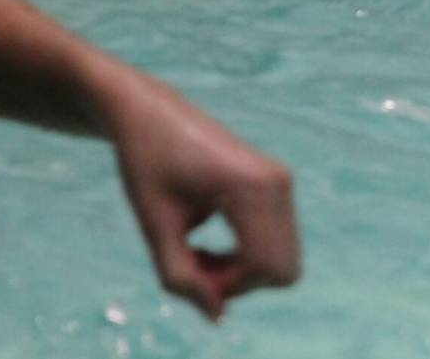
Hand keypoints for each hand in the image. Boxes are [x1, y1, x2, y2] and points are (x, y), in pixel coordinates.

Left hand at [94, 63, 300, 320]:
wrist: (152, 114)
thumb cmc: (146, 165)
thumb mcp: (153, 227)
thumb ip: (180, 276)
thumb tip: (216, 315)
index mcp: (250, 186)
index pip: (265, 265)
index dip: (226, 287)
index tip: (186, 272)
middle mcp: (277, 183)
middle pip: (284, 268)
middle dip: (239, 282)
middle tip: (194, 263)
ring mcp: (282, 183)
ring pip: (283, 258)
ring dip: (241, 270)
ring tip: (198, 252)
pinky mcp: (278, 185)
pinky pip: (278, 241)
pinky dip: (247, 254)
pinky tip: (212, 240)